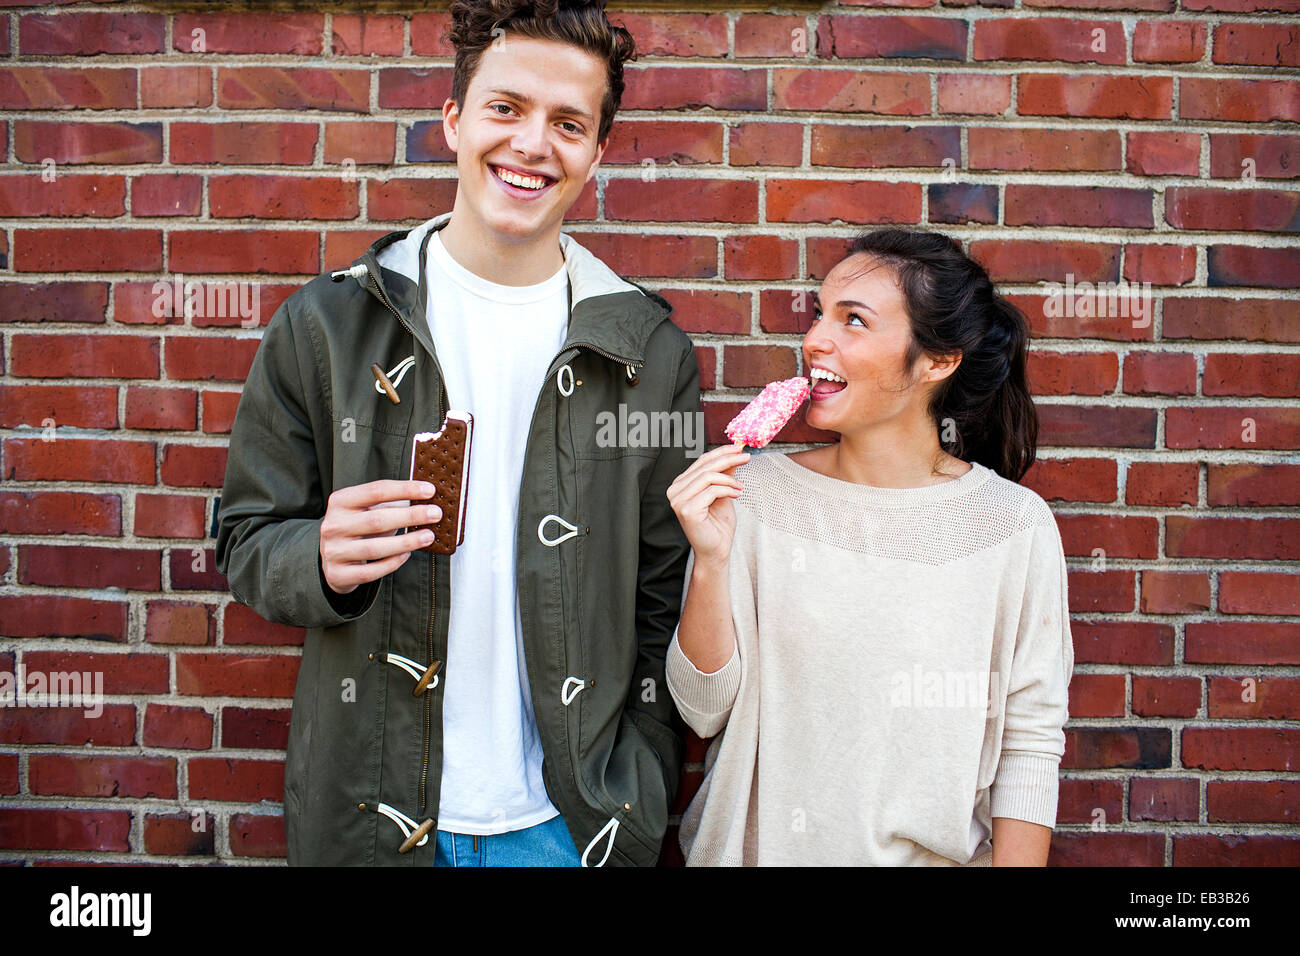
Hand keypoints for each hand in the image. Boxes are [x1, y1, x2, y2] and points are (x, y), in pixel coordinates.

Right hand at [320, 480, 441, 594]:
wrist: (329, 557)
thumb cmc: (356, 528)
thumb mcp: (365, 509)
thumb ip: (390, 503)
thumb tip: (427, 499)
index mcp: (340, 502)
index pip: (376, 491)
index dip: (404, 490)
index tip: (429, 490)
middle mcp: (334, 525)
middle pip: (377, 520)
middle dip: (410, 516)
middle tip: (435, 514)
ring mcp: (334, 551)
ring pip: (375, 548)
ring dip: (406, 542)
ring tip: (428, 536)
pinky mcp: (339, 574)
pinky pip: (371, 571)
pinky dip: (392, 563)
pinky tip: (407, 554)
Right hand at [666, 442, 749, 566]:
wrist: (717, 551)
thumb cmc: (718, 525)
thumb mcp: (723, 493)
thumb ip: (725, 474)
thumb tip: (734, 454)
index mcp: (680, 485)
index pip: (701, 461)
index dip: (721, 452)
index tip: (739, 448)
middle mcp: (675, 491)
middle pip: (705, 466)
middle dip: (728, 459)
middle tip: (746, 457)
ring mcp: (678, 501)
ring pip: (708, 477)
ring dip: (729, 480)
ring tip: (740, 488)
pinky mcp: (687, 510)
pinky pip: (712, 491)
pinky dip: (728, 490)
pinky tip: (736, 495)